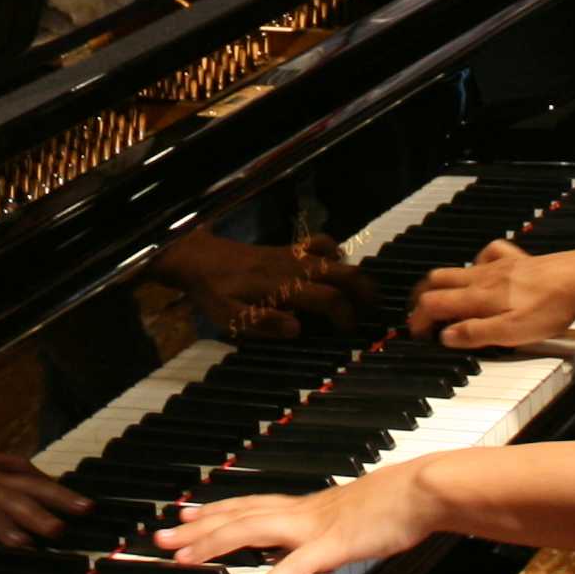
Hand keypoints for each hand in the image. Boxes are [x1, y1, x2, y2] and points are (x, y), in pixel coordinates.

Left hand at [155, 460, 447, 573]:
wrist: (422, 490)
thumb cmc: (394, 505)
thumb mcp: (350, 520)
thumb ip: (325, 536)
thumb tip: (311, 551)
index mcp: (304, 508)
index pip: (247, 506)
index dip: (212, 511)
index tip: (182, 514)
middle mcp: (300, 512)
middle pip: (236, 517)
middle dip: (195, 529)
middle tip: (158, 538)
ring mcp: (313, 527)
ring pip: (251, 531)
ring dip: (213, 544)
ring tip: (182, 559)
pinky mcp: (332, 545)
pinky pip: (294, 567)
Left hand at [170, 234, 372, 340]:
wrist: (199, 257)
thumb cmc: (214, 291)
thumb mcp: (230, 316)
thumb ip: (263, 323)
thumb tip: (297, 329)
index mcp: (283, 287)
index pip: (328, 299)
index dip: (345, 315)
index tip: (349, 331)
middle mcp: (294, 267)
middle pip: (342, 273)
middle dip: (364, 291)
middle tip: (375, 310)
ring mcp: (293, 254)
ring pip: (335, 258)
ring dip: (354, 274)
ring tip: (364, 294)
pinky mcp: (288, 248)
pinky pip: (319, 243)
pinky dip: (335, 252)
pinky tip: (336, 265)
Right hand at [410, 238, 574, 350]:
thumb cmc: (551, 307)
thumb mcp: (512, 332)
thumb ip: (476, 334)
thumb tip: (446, 336)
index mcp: (478, 297)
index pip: (434, 304)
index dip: (419, 320)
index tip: (417, 334)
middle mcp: (483, 277)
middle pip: (438, 280)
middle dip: (422, 297)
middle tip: (420, 315)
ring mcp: (499, 266)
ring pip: (458, 268)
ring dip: (443, 283)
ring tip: (442, 299)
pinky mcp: (516, 259)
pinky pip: (487, 254)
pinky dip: (476, 264)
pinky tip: (482, 273)